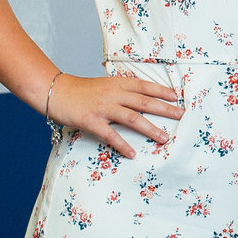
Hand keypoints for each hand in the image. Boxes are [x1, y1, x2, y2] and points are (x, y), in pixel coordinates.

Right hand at [47, 72, 183, 157]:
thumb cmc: (81, 90)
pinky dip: (122, 144)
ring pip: (132, 118)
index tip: (176, 97)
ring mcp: (103, 108)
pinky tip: (132, 153)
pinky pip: (110, 135)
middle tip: (181, 116)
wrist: (56, 91)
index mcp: (118, 84)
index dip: (161, 91)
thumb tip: (140, 99)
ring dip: (150, 129)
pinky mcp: (92, 121)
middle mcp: (113, 94)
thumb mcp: (105, 85)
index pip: (144, 86)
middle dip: (165, 109)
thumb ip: (122, 91)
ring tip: (164, 138)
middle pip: (144, 102)